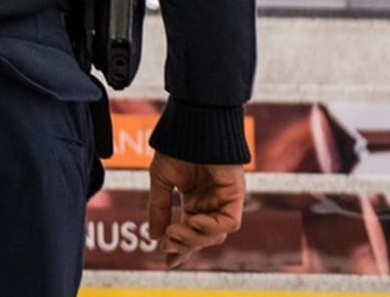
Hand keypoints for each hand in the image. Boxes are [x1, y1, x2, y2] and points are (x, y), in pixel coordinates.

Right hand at [148, 152, 244, 268]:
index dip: (180, 248)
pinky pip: (229, 222)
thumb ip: (160, 208)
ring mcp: (224, 200)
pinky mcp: (235, 195)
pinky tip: (193, 220)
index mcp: (195, 200)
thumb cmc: (176, 147)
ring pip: (216, 234)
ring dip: (194, 238)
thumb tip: (154, 236)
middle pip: (203, 238)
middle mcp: (211, 203)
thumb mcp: (161, 181)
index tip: (166, 262)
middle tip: (166, 245)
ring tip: (175, 231)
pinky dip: (212, 227)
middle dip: (184, 245)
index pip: (190, 231)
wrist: (190, 127)